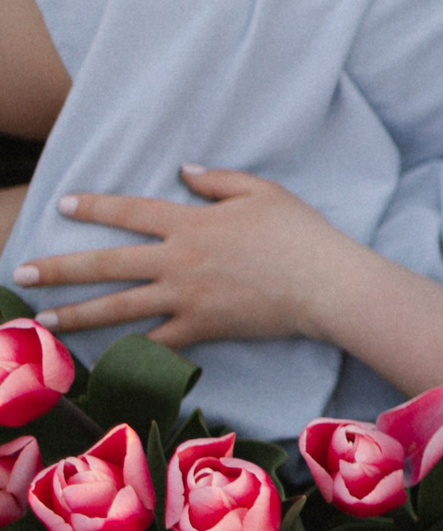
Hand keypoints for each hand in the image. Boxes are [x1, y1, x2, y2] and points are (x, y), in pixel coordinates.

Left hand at [9, 167, 351, 346]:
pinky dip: (129, 352)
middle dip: (60, 268)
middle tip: (21, 273)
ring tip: (43, 319)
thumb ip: (219, 180)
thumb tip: (183, 172)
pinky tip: (103, 358)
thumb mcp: (263, 192)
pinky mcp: (201, 327)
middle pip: (108, 263)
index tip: (64, 205)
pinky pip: (157, 343)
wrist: (324, 282)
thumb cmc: (300, 233)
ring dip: (76, 314)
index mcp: (192, 223)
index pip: (130, 212)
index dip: (95, 207)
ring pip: (119, 307)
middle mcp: (179, 260)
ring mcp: (186, 297)